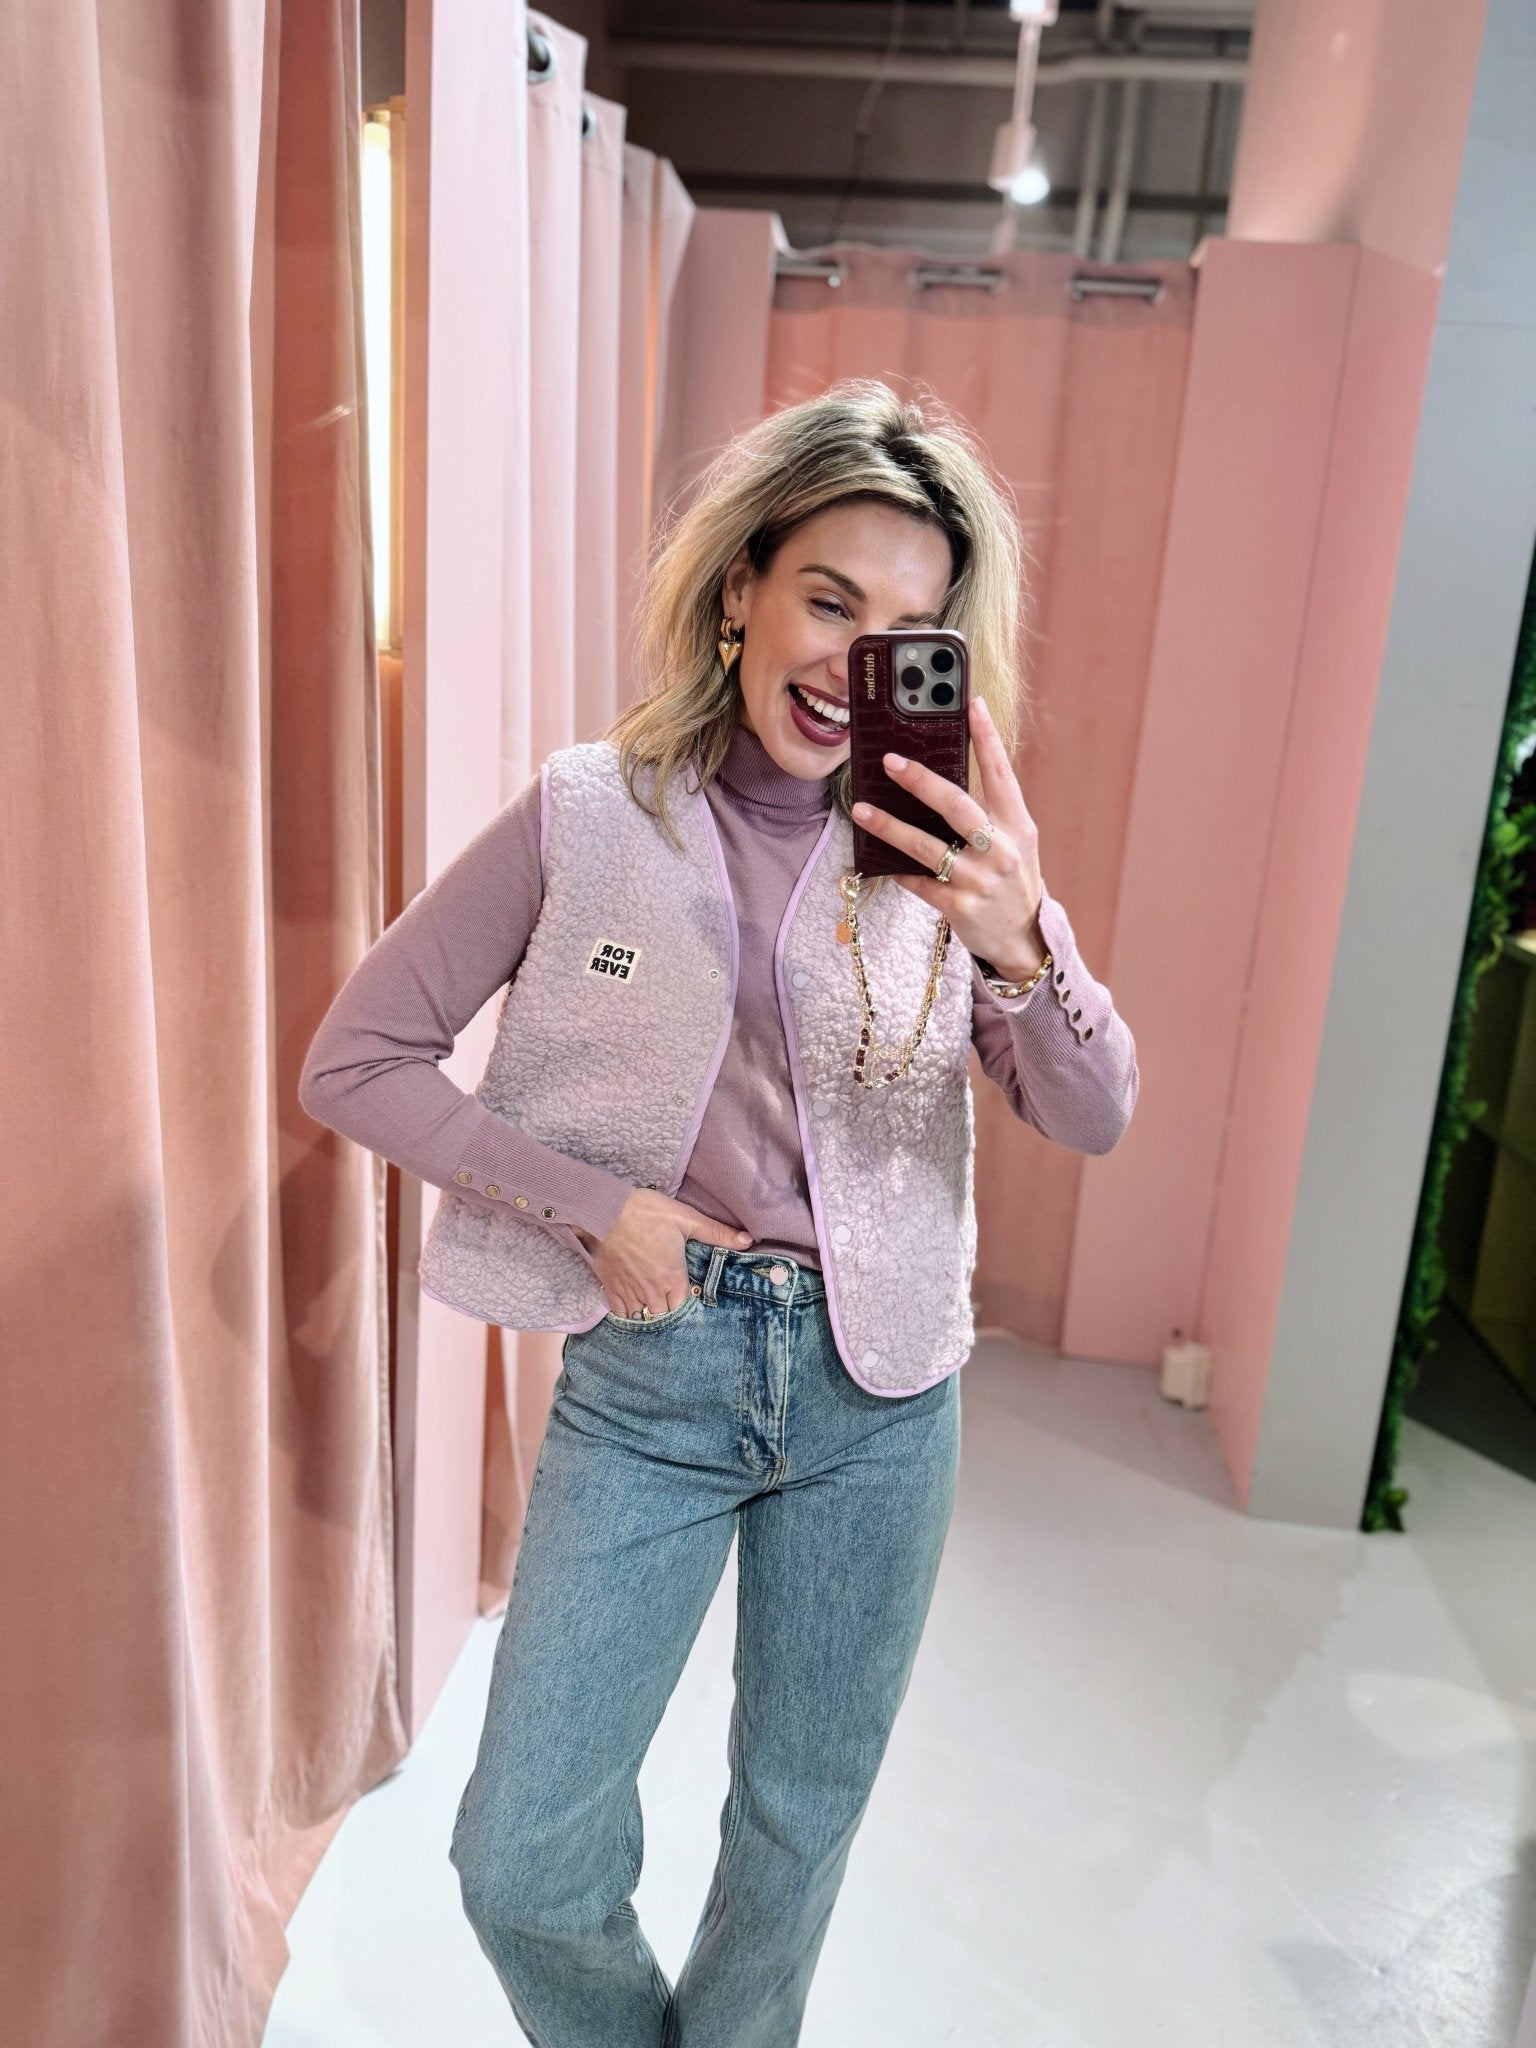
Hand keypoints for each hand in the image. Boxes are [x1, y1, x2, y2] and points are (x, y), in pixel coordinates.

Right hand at [574, 1190, 750, 1318]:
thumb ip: (717, 1233)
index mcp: (672, 1278)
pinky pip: (621, 1314)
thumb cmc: (646, 1213)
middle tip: (673, 1309)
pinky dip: (628, 1317)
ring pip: (643, 1319)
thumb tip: (748, 1241)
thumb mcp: (686, 1219)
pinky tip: (633, 1313)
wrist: (603, 1212)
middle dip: (670, 1315)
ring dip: (650, 1318)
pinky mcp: (610, 1289)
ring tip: (656, 1314)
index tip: (690, 1299)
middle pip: (664, 1317)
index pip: (685, 1307)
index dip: (688, 1306)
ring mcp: (629, 1292)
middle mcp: (652, 1291)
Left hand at [850, 698, 1046, 981]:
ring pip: (927, 847)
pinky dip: (897, 869)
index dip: (986, 737)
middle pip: (957, 806)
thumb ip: (989, 811)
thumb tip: (941, 777)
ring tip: (863, 809)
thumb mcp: (1015, 841)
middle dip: (921, 781)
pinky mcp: (959, 907)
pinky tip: (875, 857)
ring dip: (890, 826)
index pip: (1001, 773)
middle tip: (889, 761)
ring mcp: (979, 880)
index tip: (970, 704)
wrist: (1023, 938)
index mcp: (1018, 825)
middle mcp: (1001, 850)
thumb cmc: (1012, 880)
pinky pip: (919, 882)